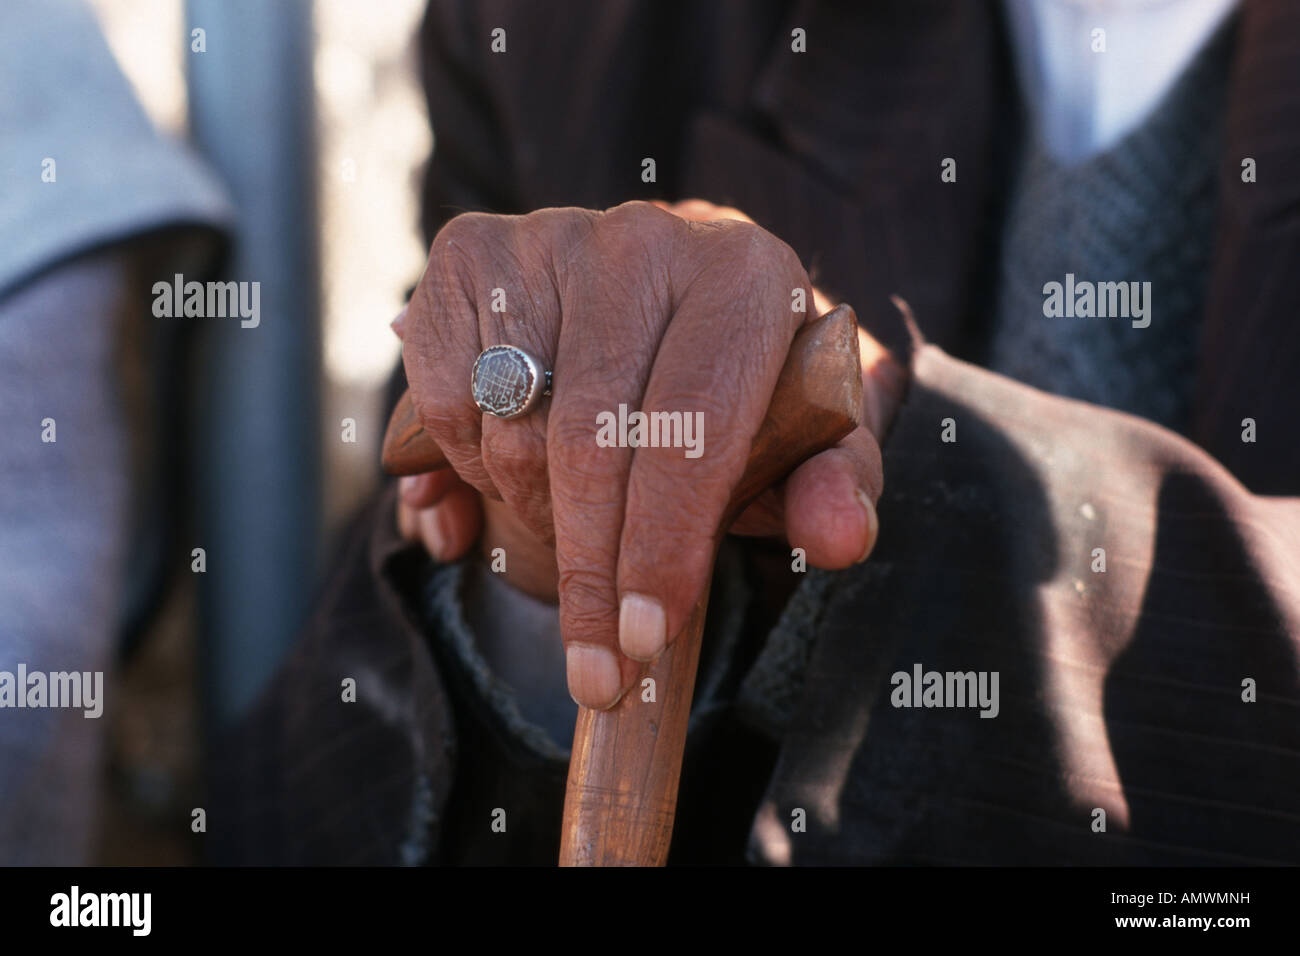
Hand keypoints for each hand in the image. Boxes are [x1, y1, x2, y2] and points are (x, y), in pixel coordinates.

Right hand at [395, 200, 902, 708]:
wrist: (679, 303)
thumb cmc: (751, 387)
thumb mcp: (814, 438)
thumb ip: (835, 483)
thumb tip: (836, 538)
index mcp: (745, 273)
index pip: (692, 426)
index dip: (662, 545)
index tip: (644, 638)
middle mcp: (643, 239)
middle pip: (588, 439)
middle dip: (589, 572)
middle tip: (598, 667)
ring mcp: (548, 238)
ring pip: (508, 431)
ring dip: (530, 519)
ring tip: (577, 542)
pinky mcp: (471, 253)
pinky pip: (444, 403)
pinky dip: (465, 471)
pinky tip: (510, 487)